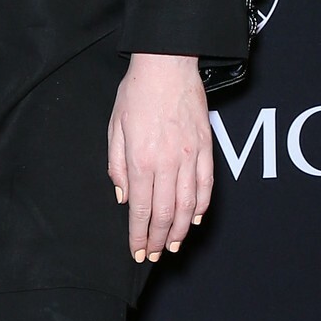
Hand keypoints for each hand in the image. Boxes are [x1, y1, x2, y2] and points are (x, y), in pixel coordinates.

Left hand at [107, 53, 211, 263]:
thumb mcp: (114, 128)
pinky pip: (206, 185)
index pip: (139, 209)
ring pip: (187, 205)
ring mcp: (190, 157)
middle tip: (152, 255)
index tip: (136, 252)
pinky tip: (193, 219)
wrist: (167, 65)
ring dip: (179, 230)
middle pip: (163, 213)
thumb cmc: (136, 93)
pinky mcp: (206, 148)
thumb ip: (116, 165)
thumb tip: (122, 196)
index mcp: (140, 160)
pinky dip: (201, 206)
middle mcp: (167, 163)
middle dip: (156, 239)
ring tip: (172, 245)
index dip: (137, 235)